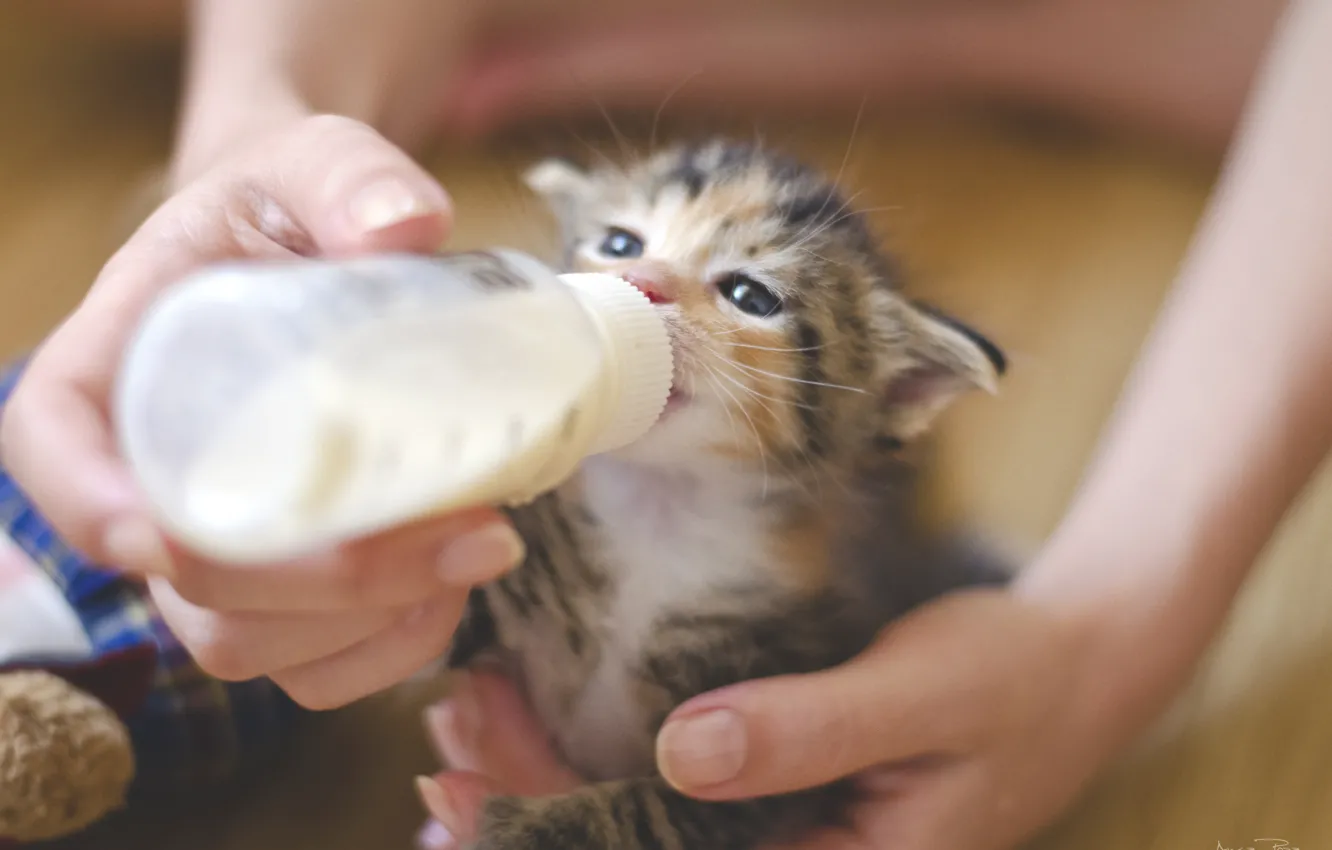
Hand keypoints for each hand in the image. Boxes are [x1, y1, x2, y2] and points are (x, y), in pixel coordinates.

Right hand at [0, 113, 523, 708]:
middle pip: (187, 584)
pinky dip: (391, 646)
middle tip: (466, 529)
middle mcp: (148, 476)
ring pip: (252, 644)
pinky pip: (314, 668)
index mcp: (111, 366)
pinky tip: (456, 582)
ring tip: (481, 542)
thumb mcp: (310, 163)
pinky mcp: (283, 590)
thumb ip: (346, 175)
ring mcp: (215, 549)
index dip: (94, 508)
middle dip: (324, 583)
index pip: (53, 450)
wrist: (319, 256)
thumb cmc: (290, 211)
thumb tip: (405, 226)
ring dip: (372, 619)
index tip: (165, 535)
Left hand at [415, 590, 1124, 849]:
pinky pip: (675, 802)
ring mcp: (787, 840)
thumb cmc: (1010, 679)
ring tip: (466, 736)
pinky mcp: (783, 799)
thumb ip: (809, 732)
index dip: (556, 844)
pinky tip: (539, 741)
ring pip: (644, 833)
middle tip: (447, 745)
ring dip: (551, 791)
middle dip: (531, 812)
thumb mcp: (922, 697)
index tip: (466, 798)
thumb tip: (681, 755)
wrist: (1075, 665)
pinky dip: (602, 771)